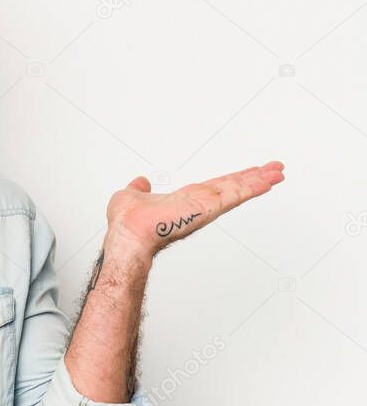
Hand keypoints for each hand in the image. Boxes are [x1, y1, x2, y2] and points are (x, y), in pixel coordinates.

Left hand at [104, 161, 285, 259]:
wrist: (127, 235)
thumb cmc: (126, 224)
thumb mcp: (130, 196)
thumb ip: (138, 189)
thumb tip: (140, 182)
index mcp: (184, 201)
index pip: (213, 188)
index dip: (232, 180)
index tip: (249, 173)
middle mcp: (198, 204)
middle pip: (232, 187)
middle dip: (254, 178)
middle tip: (276, 169)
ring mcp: (205, 207)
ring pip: (237, 189)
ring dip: (259, 180)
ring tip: (279, 171)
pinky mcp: (208, 208)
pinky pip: (234, 194)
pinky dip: (252, 187)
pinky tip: (269, 180)